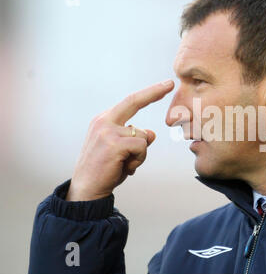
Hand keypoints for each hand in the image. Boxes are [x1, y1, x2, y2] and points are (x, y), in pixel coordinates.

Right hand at [66, 80, 174, 200]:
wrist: (87, 190)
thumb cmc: (105, 170)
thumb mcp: (122, 152)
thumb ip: (135, 139)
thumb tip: (152, 133)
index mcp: (104, 121)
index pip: (129, 102)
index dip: (149, 93)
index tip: (165, 85)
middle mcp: (104, 121)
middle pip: (134, 101)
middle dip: (154, 91)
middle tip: (170, 83)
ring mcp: (108, 131)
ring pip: (144, 135)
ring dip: (141, 154)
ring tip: (125, 164)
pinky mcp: (114, 143)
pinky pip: (142, 147)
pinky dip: (139, 159)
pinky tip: (125, 168)